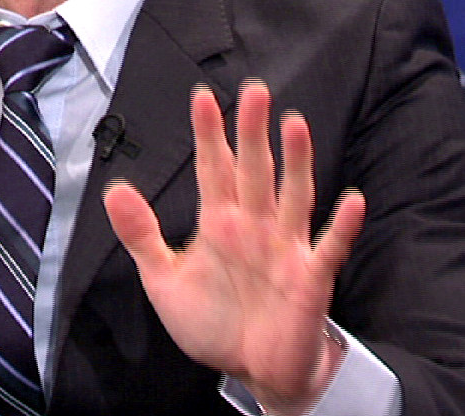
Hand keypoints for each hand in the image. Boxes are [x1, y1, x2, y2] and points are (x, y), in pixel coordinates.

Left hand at [103, 80, 364, 413]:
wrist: (252, 373)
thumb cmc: (215, 324)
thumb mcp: (165, 280)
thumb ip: (142, 236)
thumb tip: (113, 190)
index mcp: (221, 222)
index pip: (214, 168)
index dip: (209, 134)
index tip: (201, 97)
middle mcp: (255, 226)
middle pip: (254, 171)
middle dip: (252, 132)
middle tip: (254, 91)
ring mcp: (286, 248)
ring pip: (292, 196)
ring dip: (296, 162)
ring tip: (294, 125)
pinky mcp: (310, 279)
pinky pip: (328, 249)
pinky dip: (342, 226)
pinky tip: (351, 201)